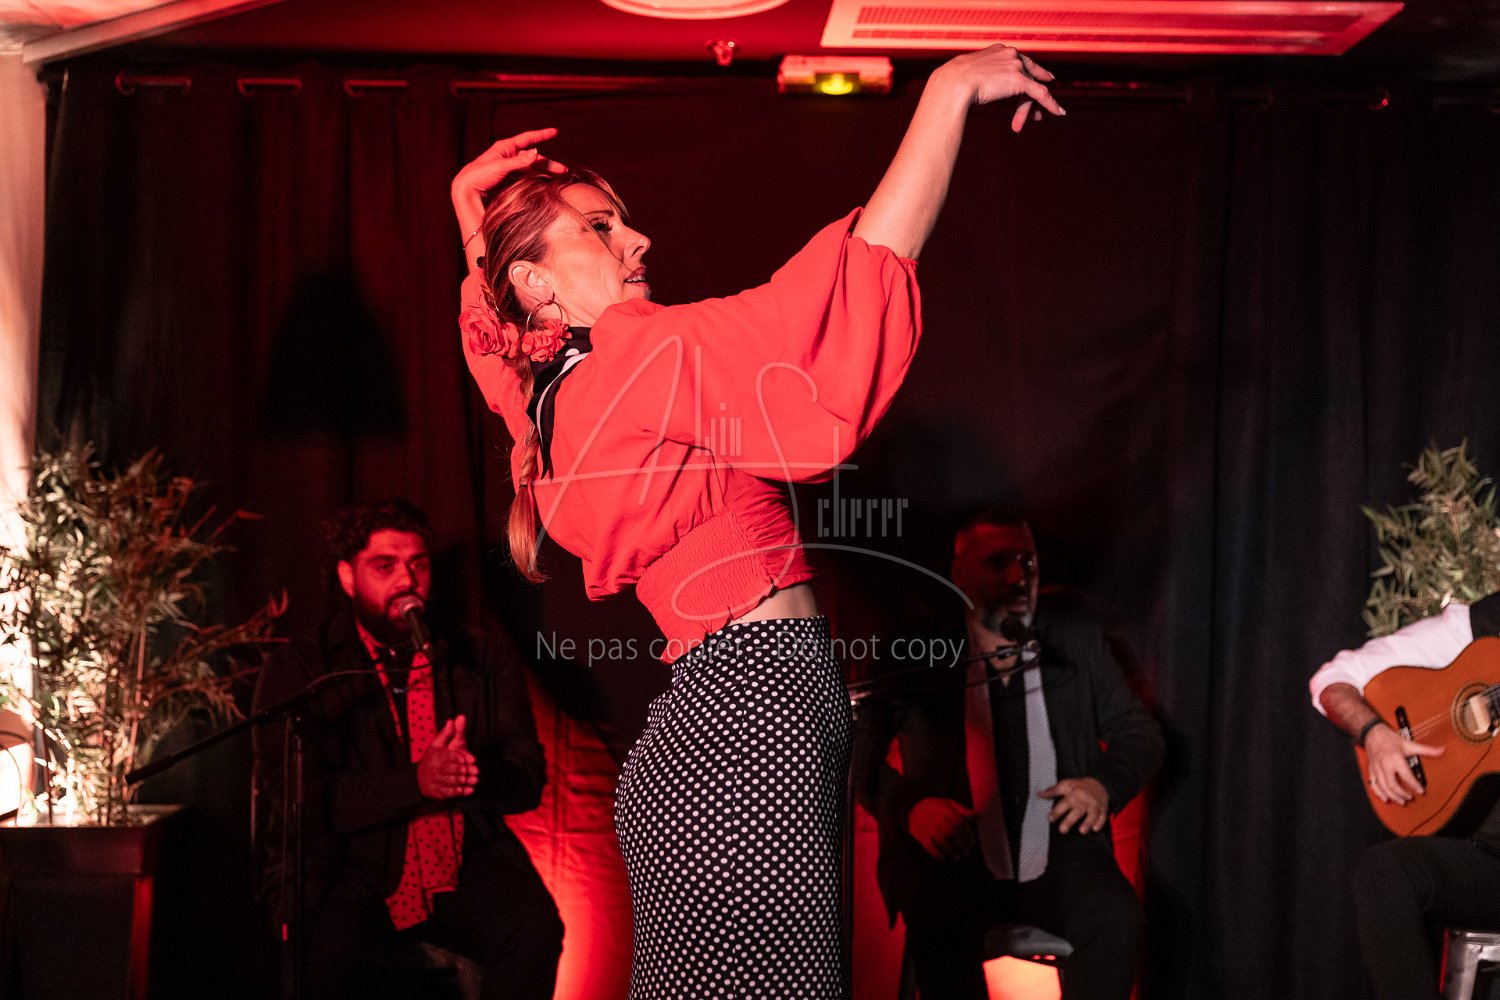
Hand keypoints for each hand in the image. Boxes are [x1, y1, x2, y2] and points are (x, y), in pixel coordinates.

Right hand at [417, 715, 478, 799]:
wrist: (417, 780)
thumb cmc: (432, 760)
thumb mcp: (438, 744)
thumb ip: (449, 733)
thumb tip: (458, 718)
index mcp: (436, 755)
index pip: (449, 756)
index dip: (461, 758)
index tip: (472, 760)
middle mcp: (435, 769)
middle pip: (451, 769)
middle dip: (465, 770)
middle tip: (476, 771)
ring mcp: (436, 781)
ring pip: (451, 781)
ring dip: (464, 781)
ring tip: (475, 780)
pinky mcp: (438, 792)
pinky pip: (449, 793)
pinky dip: (460, 792)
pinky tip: (469, 790)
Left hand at [451, 129, 567, 221]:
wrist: (466, 190)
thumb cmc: (479, 176)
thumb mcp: (500, 167)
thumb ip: (519, 161)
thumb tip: (537, 152)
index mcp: (505, 148)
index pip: (527, 138)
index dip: (541, 135)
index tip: (555, 132)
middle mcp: (508, 156)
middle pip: (533, 157)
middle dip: (548, 163)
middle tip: (563, 170)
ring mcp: (508, 168)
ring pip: (531, 168)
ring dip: (543, 172)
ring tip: (557, 178)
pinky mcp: (507, 179)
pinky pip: (526, 176)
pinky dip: (536, 179)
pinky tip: (544, 183)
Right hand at [908, 797, 976, 860]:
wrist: (912, 806)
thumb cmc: (935, 807)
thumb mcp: (948, 804)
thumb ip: (962, 810)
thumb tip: (978, 814)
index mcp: (945, 810)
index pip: (959, 822)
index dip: (967, 833)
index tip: (972, 842)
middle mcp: (936, 818)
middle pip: (951, 833)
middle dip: (961, 844)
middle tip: (966, 852)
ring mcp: (927, 827)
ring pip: (941, 841)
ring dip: (950, 851)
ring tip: (957, 857)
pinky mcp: (920, 835)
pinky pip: (928, 846)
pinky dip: (936, 853)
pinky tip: (943, 859)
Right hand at [932, 44, 1065, 131]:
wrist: (953, 83)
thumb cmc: (953, 83)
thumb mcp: (967, 74)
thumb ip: (978, 76)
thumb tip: (973, 86)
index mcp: (999, 50)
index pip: (1019, 63)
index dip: (1031, 73)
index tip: (1042, 78)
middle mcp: (1011, 54)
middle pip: (1028, 76)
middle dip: (1033, 94)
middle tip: (1039, 109)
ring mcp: (1016, 66)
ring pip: (1031, 89)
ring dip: (1031, 108)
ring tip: (1037, 120)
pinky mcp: (1020, 81)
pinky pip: (1041, 93)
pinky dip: (1050, 104)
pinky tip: (1058, 112)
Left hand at [1040, 777, 1107, 833]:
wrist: (1100, 783)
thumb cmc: (1079, 786)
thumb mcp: (1066, 785)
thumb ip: (1053, 791)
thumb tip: (1039, 794)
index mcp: (1074, 794)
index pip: (1064, 803)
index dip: (1057, 811)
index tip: (1050, 818)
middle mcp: (1085, 800)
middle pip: (1077, 810)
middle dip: (1070, 820)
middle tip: (1062, 830)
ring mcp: (1095, 805)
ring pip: (1092, 814)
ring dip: (1087, 822)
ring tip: (1081, 831)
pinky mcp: (1103, 809)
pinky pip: (1103, 816)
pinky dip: (1100, 823)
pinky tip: (1095, 829)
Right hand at [1365, 724, 1442, 804]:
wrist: (1372, 733)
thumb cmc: (1390, 739)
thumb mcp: (1409, 744)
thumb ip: (1426, 749)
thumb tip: (1441, 750)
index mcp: (1395, 758)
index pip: (1406, 776)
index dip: (1414, 785)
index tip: (1421, 791)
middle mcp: (1385, 765)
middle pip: (1393, 784)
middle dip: (1402, 794)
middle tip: (1410, 798)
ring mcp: (1376, 768)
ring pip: (1383, 787)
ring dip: (1392, 796)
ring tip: (1401, 801)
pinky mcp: (1371, 770)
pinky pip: (1373, 784)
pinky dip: (1379, 793)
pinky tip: (1385, 798)